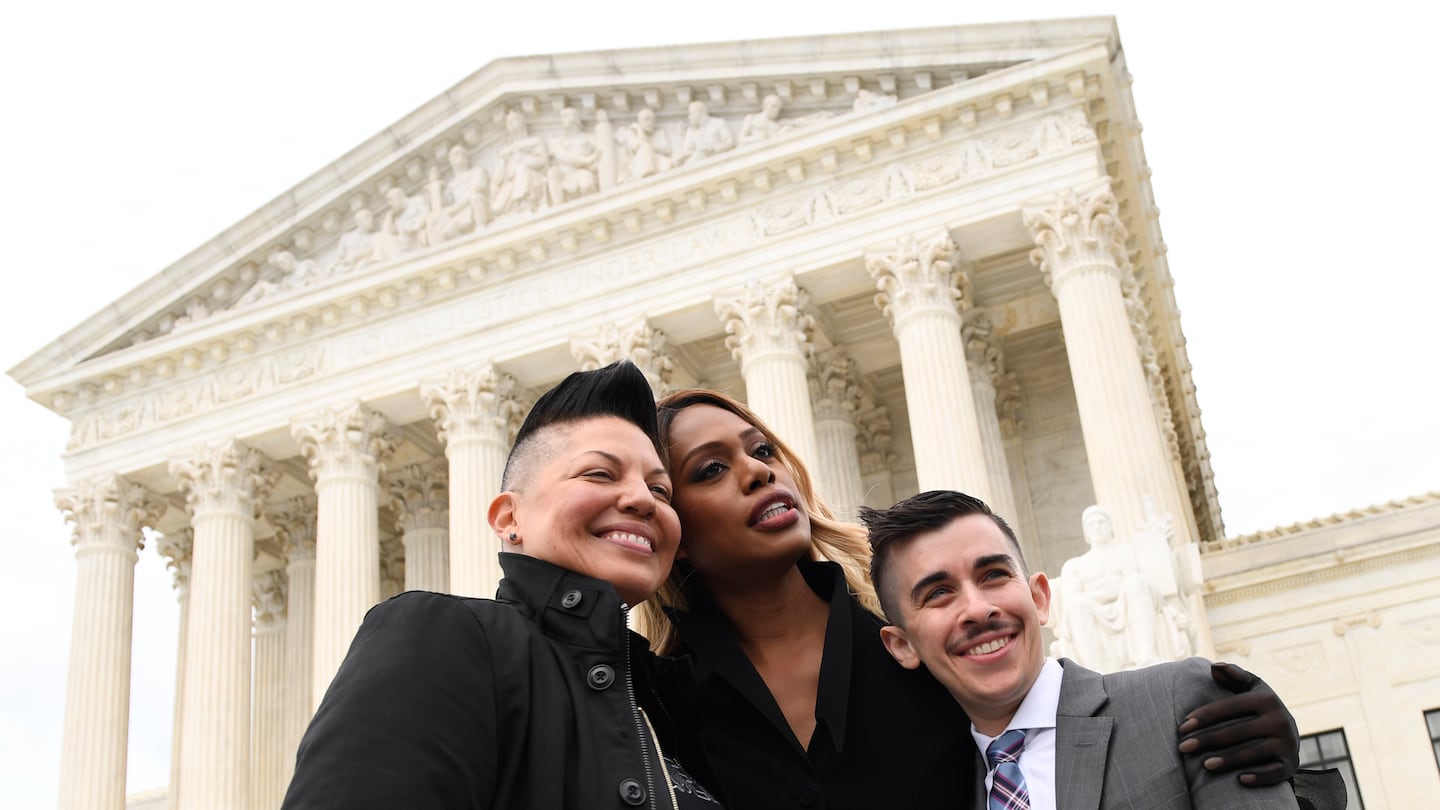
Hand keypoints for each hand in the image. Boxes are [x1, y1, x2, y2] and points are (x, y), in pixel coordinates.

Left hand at [1176, 662, 1298, 786]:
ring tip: (1204, 765)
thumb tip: (1215, 668)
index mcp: (1266, 699)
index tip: (1182, 727)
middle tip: (1183, 747)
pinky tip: (1239, 780)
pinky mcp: (1290, 764)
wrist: (1289, 733)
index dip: (1205, 716)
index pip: (1230, 707)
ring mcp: (1286, 743)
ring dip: (1228, 760)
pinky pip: (1274, 772)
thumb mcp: (1251, 688)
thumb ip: (1234, 675)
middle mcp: (1279, 720)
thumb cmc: (1259, 708)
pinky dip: (1259, 777)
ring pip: (1253, 752)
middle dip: (1207, 740)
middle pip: (1237, 731)